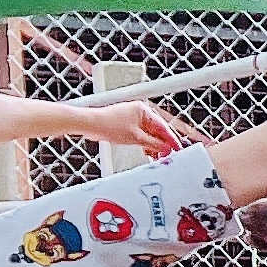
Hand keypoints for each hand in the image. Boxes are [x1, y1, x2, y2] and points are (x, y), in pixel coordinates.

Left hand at [60, 100, 186, 158]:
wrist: (88, 124)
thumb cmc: (107, 125)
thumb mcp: (135, 138)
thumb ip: (154, 144)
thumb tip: (166, 148)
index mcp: (144, 110)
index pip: (163, 127)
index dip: (171, 140)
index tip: (178, 149)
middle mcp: (139, 112)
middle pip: (157, 130)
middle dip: (161, 144)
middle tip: (166, 156)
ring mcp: (131, 118)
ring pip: (148, 133)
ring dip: (152, 145)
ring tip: (155, 156)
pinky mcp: (125, 124)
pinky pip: (139, 134)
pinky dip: (144, 143)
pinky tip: (146, 151)